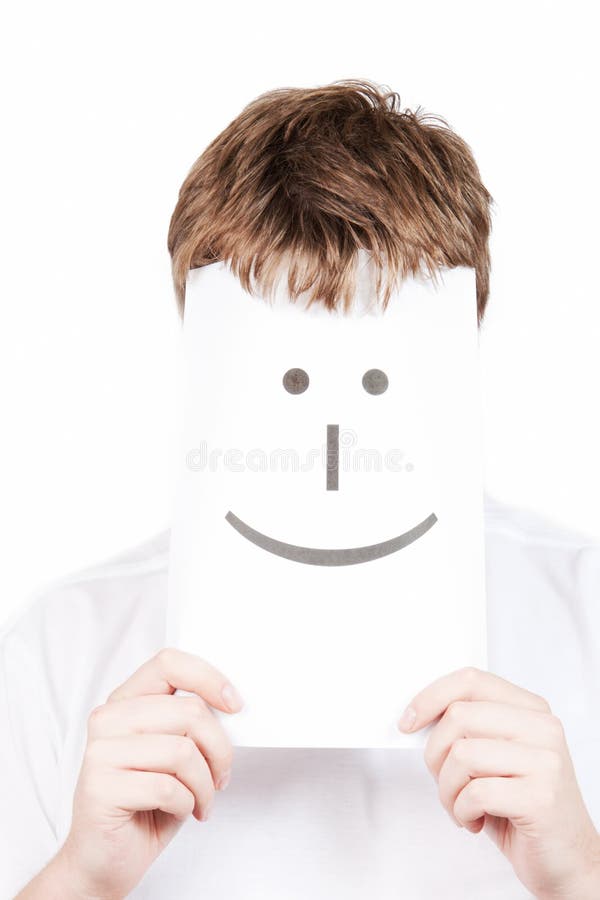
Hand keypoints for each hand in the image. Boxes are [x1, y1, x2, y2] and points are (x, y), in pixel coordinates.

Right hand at [24, 648, 243, 899]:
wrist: (105, 858)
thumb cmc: (146, 803)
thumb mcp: (173, 753)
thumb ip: (189, 724)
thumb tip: (231, 705)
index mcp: (125, 701)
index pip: (169, 664)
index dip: (208, 678)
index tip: (234, 704)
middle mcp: (108, 719)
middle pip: (189, 712)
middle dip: (219, 750)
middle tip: (221, 776)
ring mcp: (100, 752)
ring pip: (182, 751)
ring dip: (205, 784)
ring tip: (200, 800)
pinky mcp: (100, 787)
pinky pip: (167, 788)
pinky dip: (187, 804)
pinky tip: (180, 812)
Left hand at [397, 666, 599, 898]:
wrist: (568, 859)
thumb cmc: (523, 808)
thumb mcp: (496, 757)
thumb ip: (470, 729)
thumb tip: (419, 716)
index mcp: (531, 710)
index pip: (472, 680)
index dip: (431, 697)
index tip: (409, 721)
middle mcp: (543, 729)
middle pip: (459, 716)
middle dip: (435, 755)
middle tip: (444, 782)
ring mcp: (546, 762)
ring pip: (462, 754)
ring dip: (447, 790)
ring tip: (461, 806)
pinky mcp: (541, 798)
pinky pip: (475, 793)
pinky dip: (462, 812)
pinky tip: (475, 821)